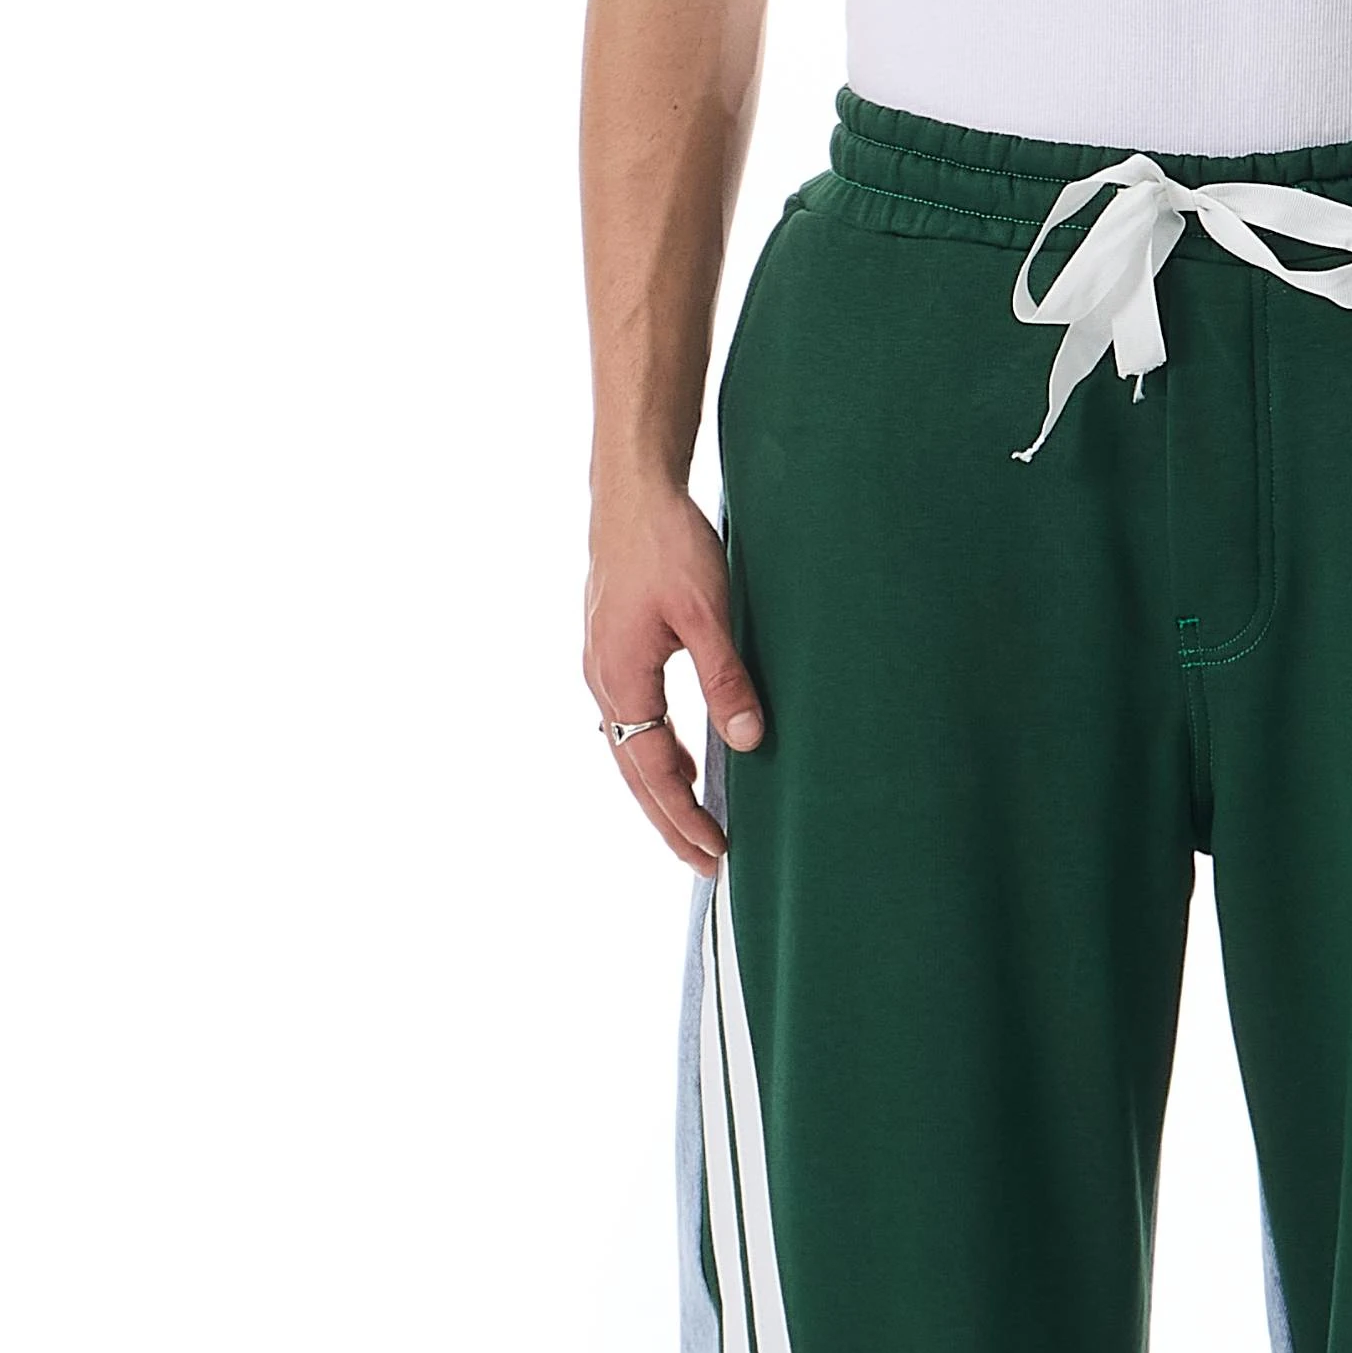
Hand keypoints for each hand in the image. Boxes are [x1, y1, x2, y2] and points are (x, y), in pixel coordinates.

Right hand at [585, 485, 766, 878]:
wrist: (632, 488)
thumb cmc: (667, 541)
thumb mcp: (707, 611)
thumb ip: (725, 679)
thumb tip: (748, 742)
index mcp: (620, 678)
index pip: (654, 771)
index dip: (685, 816)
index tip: (716, 853)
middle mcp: (603, 680)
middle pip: (634, 772)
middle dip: (670, 820)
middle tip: (705, 864)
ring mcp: (604, 664)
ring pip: (630, 747)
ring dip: (661, 790)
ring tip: (693, 826)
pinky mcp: (613, 648)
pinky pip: (631, 719)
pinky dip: (654, 751)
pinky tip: (681, 760)